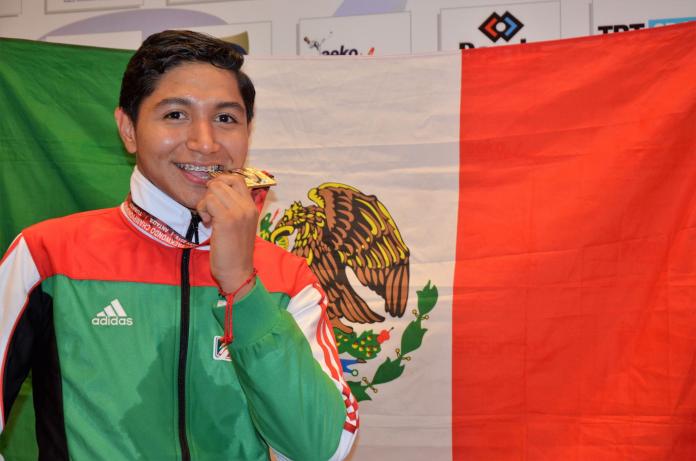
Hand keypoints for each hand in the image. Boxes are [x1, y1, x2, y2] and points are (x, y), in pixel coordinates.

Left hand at [196, 172, 257, 296]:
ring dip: (205, 203)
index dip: (221, 182)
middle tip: (210, 211)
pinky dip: (203, 210)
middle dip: (210, 194)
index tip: (214, 198)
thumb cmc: (234, 252)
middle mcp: (248, 206)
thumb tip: (215, 191)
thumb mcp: (239, 225)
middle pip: (223, 182)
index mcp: (252, 207)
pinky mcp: (227, 219)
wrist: (237, 272)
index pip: (237, 179)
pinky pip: (209, 201)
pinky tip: (207, 223)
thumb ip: (233, 208)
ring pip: (214, 190)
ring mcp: (238, 212)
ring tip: (209, 219)